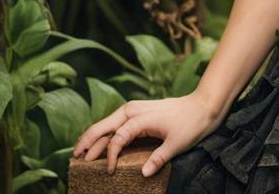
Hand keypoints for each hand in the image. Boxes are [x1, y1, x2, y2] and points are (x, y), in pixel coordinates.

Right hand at [71, 91, 221, 176]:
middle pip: (104, 125)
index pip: (116, 138)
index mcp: (141, 117)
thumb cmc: (191, 123)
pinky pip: (116, 122)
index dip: (109, 155)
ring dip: (94, 135)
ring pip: (108, 122)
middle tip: (74, 157)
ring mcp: (136, 109)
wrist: (204, 104)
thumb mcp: (177, 143)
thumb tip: (143, 174)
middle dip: (88, 140)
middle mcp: (134, 110)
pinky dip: (104, 131)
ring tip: (80, 151)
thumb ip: (158, 158)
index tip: (109, 171)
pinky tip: (99, 141)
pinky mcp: (139, 112)